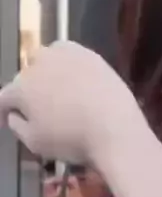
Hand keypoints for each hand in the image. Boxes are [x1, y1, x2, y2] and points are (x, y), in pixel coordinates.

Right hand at [0, 41, 139, 164]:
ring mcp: (64, 55)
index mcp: (20, 88)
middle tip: (38, 107)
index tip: (7, 120)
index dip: (4, 110)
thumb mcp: (34, 143)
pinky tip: (76, 78)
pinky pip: (70, 55)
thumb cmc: (71, 140)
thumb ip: (17, 125)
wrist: (115, 128)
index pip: (4, 98)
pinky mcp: (89, 54)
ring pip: (46, 60)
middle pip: (25, 77)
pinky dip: (68, 65)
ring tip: (56, 89)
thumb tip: (14, 114)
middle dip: (27, 91)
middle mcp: (38, 64)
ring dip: (46, 73)